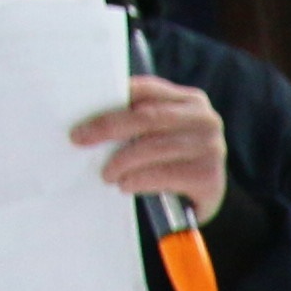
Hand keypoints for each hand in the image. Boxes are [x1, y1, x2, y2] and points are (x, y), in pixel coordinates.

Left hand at [74, 75, 231, 226]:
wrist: (205, 201)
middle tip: (81, 139)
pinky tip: (126, 185)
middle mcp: (205, 120)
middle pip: (148, 117)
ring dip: (121, 161)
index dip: (113, 98)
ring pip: (153, 147)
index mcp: (191, 101)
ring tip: (107, 173)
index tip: (84, 116)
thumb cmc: (175, 162)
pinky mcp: (208, 176)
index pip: (147, 89)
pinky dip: (138, 180)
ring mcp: (210, 148)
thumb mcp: (163, 135)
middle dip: (109, 128)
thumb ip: (141, 120)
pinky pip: (163, 174)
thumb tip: (92, 120)